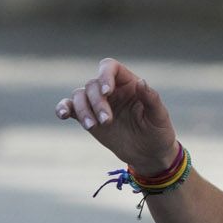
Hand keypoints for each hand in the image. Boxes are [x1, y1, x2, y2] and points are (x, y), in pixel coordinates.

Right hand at [56, 58, 179, 170]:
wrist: (148, 154)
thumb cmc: (158, 132)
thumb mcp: (159, 117)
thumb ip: (152, 99)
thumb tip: (141, 82)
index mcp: (128, 83)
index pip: (110, 67)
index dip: (105, 75)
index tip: (107, 91)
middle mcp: (111, 90)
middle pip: (93, 85)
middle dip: (97, 103)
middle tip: (107, 121)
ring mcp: (97, 103)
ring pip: (79, 95)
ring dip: (82, 109)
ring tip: (92, 127)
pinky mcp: (88, 117)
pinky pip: (70, 108)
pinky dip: (63, 108)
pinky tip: (62, 115)